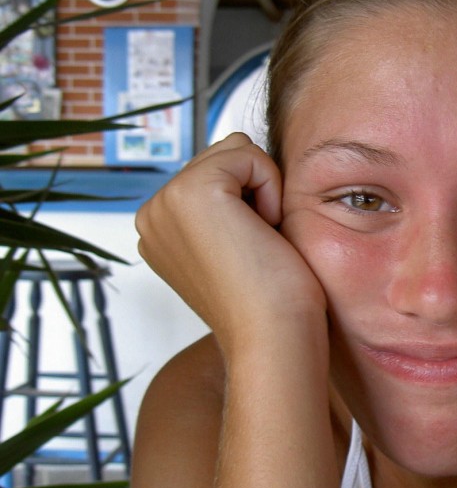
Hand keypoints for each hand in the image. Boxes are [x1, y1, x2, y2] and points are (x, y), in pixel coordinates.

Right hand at [136, 133, 326, 349]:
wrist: (274, 337)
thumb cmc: (272, 300)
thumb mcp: (236, 242)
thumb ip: (224, 206)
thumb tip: (240, 157)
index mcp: (159, 227)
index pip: (218, 170)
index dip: (252, 200)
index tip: (249, 251)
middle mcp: (152, 213)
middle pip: (226, 154)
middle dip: (257, 191)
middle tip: (257, 246)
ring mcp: (165, 201)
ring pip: (237, 150)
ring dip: (264, 190)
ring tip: (259, 240)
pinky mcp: (191, 192)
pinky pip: (250, 155)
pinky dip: (271, 189)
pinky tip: (263, 233)